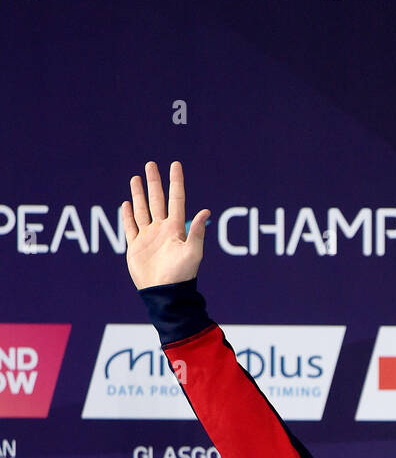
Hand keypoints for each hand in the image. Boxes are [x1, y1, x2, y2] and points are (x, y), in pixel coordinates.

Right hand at [121, 160, 210, 289]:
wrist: (165, 293)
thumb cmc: (181, 275)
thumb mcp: (193, 252)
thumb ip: (197, 232)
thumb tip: (206, 212)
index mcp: (176, 229)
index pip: (176, 199)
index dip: (175, 182)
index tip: (175, 165)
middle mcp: (162, 230)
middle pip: (157, 200)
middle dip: (154, 182)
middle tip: (150, 165)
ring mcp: (148, 237)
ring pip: (142, 210)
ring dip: (139, 194)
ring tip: (136, 178)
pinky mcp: (136, 247)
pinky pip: (131, 227)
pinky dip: (128, 215)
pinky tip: (127, 204)